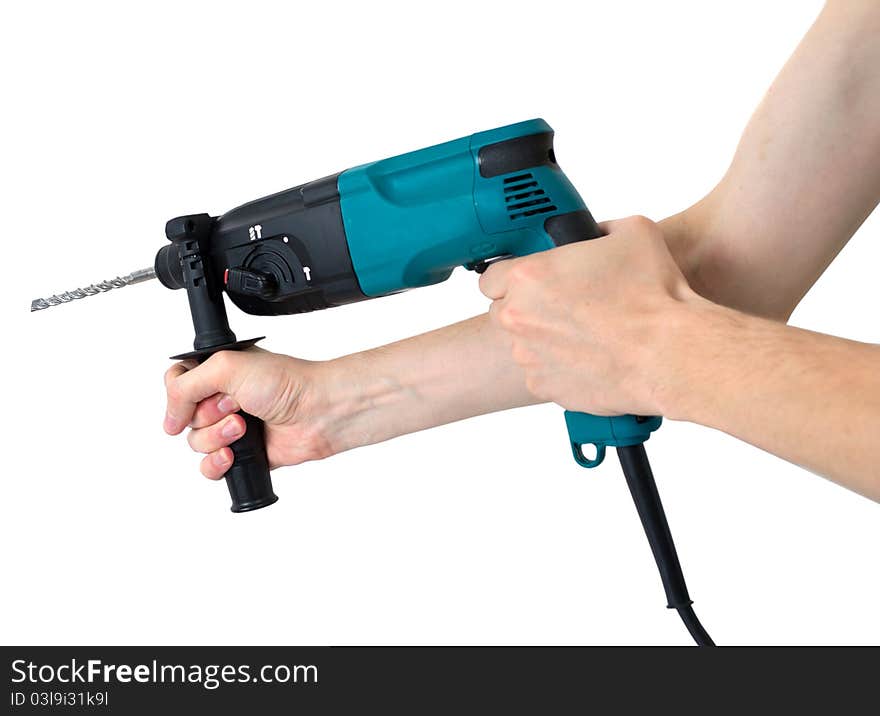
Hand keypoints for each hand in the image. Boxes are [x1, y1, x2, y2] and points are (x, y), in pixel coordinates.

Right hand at [163, 348, 334, 478]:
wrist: (319, 412)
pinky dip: (217, 463)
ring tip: (243, 427)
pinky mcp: (243, 453)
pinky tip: (233, 454)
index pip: (176, 383)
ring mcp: (232, 426)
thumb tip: (169, 417)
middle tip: (235, 405)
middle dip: (206, 416)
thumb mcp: (226, 367)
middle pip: (184, 418)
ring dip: (216, 438)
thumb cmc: (286, 382)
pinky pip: (211, 467)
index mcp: (217, 371)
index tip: (193, 399)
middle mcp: (223, 398)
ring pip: (196, 443)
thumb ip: (185, 386)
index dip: (179, 395)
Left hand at [479, 216, 697, 415]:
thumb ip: (601, 230)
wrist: (669, 353)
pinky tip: (588, 356)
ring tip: (584, 332)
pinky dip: (558, 366)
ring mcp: (528, 356)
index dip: (511, 278)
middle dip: (527, 308)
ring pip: (522, 344)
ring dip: (543, 338)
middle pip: (503, 311)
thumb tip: (597, 235)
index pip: (490, 277)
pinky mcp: (543, 386)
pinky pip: (541, 373)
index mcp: (529, 276)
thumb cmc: (652, 296)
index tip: (530, 281)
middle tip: (562, 305)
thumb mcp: (632, 233)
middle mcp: (519, 318)